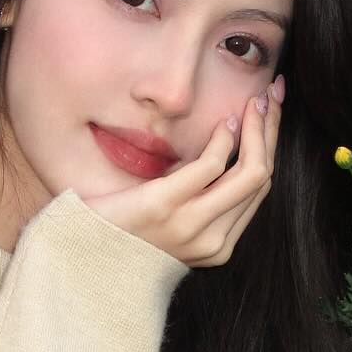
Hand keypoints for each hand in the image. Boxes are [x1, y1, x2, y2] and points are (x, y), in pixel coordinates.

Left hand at [81, 76, 283, 266]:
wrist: (79, 256)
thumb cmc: (123, 233)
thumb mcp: (171, 221)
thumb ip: (199, 199)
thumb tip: (223, 152)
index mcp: (218, 245)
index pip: (259, 190)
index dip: (270, 146)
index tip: (271, 113)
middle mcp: (213, 241)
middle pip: (262, 177)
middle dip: (272, 131)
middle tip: (272, 96)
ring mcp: (191, 226)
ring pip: (251, 172)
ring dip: (258, 130)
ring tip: (255, 102)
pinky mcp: (165, 206)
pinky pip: (211, 167)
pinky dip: (223, 140)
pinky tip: (223, 122)